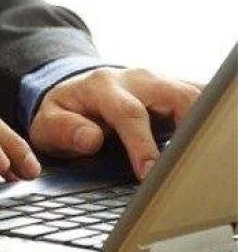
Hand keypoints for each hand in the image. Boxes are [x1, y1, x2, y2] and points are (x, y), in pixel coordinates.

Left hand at [29, 68, 201, 179]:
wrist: (71, 90)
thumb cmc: (62, 112)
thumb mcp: (48, 123)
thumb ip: (65, 131)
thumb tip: (90, 140)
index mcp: (102, 86)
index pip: (130, 113)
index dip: (142, 144)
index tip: (149, 172)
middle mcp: (135, 79)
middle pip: (175, 95)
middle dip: (186, 127)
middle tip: (186, 163)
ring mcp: (157, 81)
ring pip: (194, 93)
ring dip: (201, 121)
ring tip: (198, 154)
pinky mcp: (171, 88)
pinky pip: (198, 96)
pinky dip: (204, 116)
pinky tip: (202, 139)